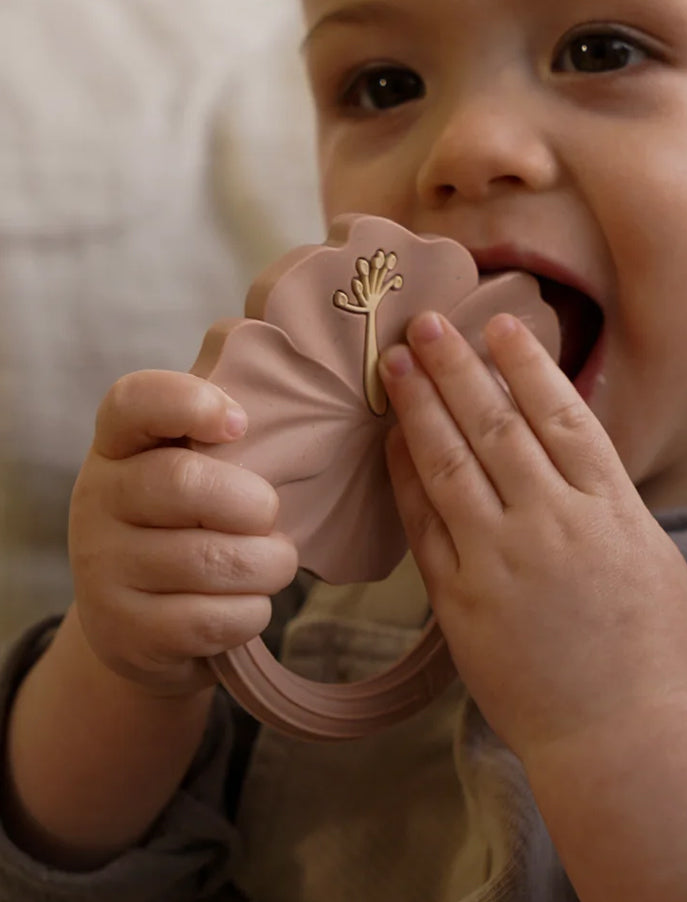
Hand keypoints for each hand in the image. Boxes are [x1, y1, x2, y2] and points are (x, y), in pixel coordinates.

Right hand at [68, 370, 297, 697]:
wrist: (140, 622)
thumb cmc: (190, 524)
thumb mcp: (195, 466)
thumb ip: (226, 423)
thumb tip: (288, 355)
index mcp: (120, 445)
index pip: (134, 402)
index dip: (188, 403)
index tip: (238, 421)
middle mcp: (99, 499)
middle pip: (185, 483)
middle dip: (253, 504)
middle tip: (270, 515)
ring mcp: (103, 568)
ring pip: (212, 560)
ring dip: (268, 564)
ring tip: (272, 561)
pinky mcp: (124, 630)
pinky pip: (215, 618)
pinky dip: (251, 612)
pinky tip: (245, 603)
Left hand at [379, 312, 686, 758]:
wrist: (621, 735)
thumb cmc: (648, 644)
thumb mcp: (649, 552)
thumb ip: (607, 494)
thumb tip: (567, 441)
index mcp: (610, 508)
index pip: (563, 414)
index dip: (527, 364)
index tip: (499, 324)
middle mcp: (554, 524)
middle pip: (497, 425)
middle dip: (458, 367)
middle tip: (426, 324)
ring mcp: (502, 562)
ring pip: (452, 463)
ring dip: (422, 407)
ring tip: (397, 364)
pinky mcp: (461, 602)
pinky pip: (425, 524)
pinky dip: (405, 476)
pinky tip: (392, 441)